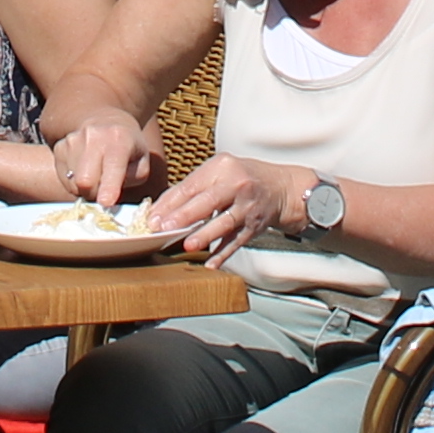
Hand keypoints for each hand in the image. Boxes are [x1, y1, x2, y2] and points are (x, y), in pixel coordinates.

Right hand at [51, 108, 157, 202]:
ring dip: (85, 189)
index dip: (109, 187)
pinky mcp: (59, 147)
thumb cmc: (128, 149)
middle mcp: (93, 136)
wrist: (105, 122)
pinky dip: (74, 182)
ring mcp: (72, 140)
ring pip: (73, 183)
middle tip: (104, 189)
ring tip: (95, 176)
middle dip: (95, 194)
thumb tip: (109, 197)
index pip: (113, 167)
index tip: (106, 202)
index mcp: (120, 139)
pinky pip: (64, 179)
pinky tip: (83, 171)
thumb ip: (131, 180)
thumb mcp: (141, 164)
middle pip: (86, 181)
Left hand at [144, 154, 275, 259]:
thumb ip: (191, 188)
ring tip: (188, 245)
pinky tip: (211, 264)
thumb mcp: (218, 172)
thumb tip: (160, 209)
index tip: (154, 218)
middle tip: (165, 228)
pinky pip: (236, 241)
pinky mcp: (254, 226)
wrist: (279, 188)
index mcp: (222, 168)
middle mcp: (237, 185)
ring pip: (224, 222)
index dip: (171, 203)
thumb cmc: (241, 178)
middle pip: (209, 201)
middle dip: (185, 215)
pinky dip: (223, 253)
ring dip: (205, 235)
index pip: (192, 185)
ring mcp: (247, 207)